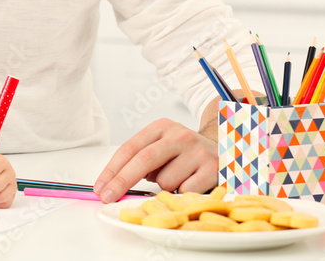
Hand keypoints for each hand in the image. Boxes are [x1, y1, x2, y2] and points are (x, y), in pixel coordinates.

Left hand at [93, 118, 216, 202]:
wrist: (225, 149)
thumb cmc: (184, 153)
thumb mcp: (162, 147)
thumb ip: (141, 160)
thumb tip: (114, 185)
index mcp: (160, 127)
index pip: (129, 148)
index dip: (112, 170)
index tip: (100, 187)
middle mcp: (179, 135)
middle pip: (143, 160)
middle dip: (121, 182)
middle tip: (107, 197)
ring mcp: (197, 150)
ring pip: (165, 181)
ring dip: (164, 187)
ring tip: (178, 178)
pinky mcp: (212, 168)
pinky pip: (185, 191)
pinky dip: (182, 193)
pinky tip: (192, 182)